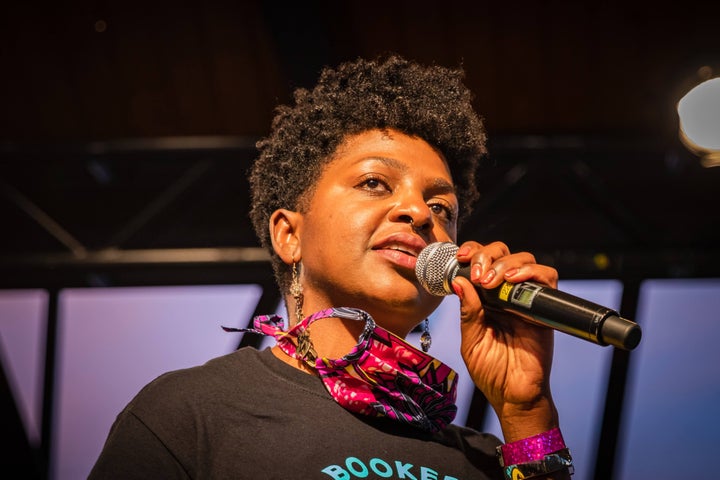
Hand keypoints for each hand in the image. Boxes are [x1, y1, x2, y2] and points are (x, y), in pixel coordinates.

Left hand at [452, 241, 559, 441]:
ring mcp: (526, 299)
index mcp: (484, 299)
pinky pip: (547, 278)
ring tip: (492, 281)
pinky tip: (513, 281)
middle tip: (479, 273)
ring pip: (525, 260)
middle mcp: (506, 295)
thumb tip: (459, 281)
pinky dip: (531, 272)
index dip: (473, 252)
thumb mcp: (471, 340)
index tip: (461, 257)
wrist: (513, 395)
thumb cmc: (491, 372)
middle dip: (488, 254)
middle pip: (503, 253)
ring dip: (506, 263)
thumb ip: (468, 311)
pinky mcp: (544, 308)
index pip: (482, 262)